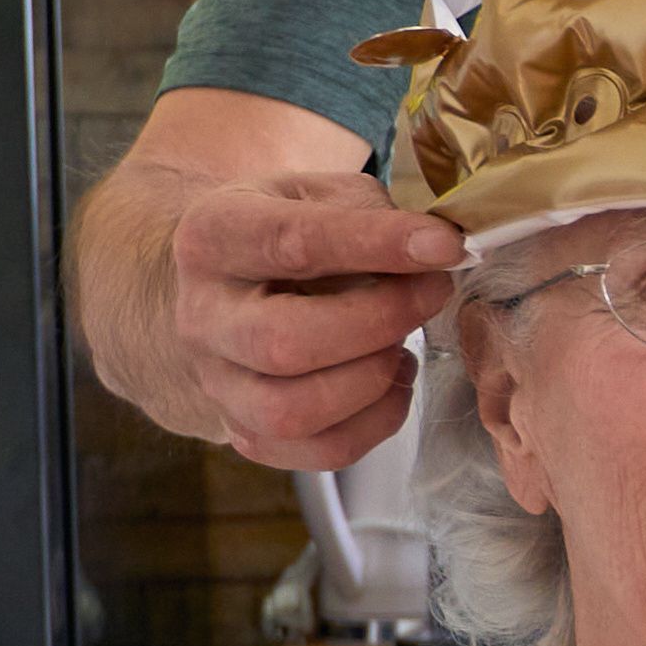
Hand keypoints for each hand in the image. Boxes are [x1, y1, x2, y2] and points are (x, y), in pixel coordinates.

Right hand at [165, 173, 464, 468]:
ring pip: (294, 410)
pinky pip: (321, 451)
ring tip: (402, 342)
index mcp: (213, 238)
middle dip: (378, 322)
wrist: (226, 290)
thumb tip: (437, 251)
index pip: (292, 242)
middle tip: (431, 292)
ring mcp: (217, 384)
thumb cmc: (285, 235)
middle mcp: (201, 316)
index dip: (376, 245)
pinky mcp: (247, 433)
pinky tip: (389, 379)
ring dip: (373, 379)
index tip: (444, 246)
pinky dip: (376, 421)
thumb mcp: (315, 194)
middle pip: (283, 343)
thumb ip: (371, 213)